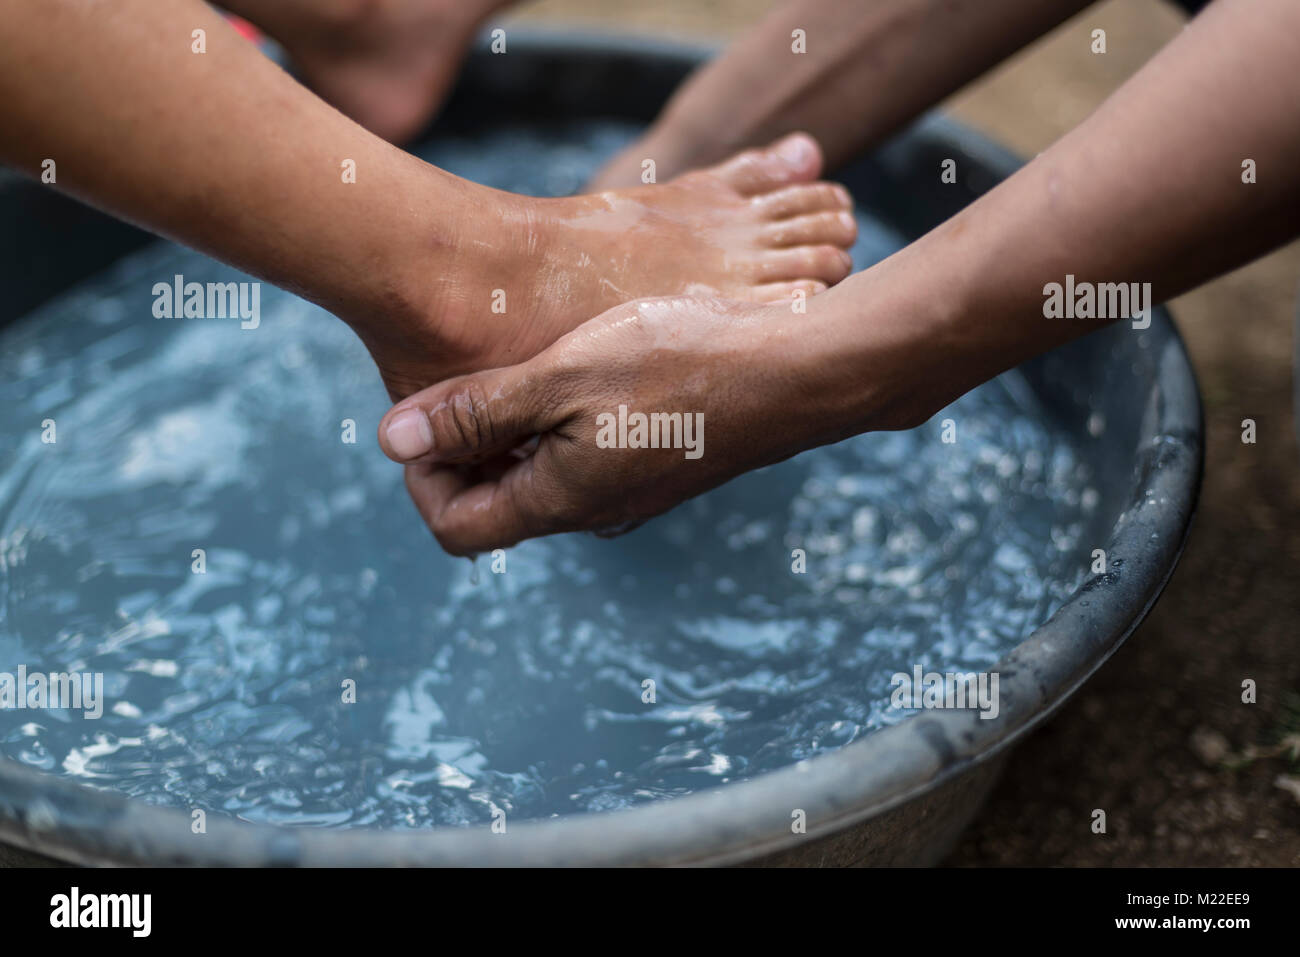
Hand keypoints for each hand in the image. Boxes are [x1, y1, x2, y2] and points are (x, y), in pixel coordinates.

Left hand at [375, 295, 881, 554]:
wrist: (798, 368)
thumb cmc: (681, 362)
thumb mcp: (561, 377)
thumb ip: (475, 411)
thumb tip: (392, 442)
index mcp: (559, 501)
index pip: (454, 527)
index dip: (422, 476)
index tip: (427, 416)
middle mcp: (592, 511)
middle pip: (495, 500)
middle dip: (465, 446)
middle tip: (470, 375)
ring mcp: (629, 490)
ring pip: (540, 472)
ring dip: (514, 427)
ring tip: (524, 360)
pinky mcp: (657, 462)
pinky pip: (584, 454)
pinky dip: (559, 419)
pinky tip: (579, 361)